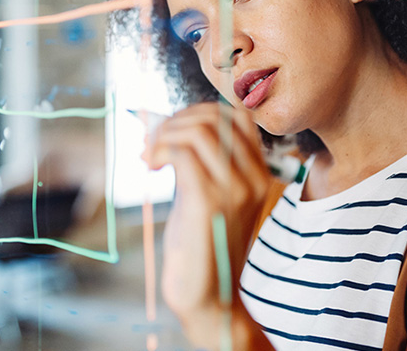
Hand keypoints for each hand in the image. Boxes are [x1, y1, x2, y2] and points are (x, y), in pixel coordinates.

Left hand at [142, 102, 274, 349]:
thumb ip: (197, 159)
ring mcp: (235, 189)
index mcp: (259, 173)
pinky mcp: (209, 202)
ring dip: (163, 135)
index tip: (170, 129)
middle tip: (150, 143)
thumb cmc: (200, 243)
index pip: (236, 115)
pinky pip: (183, 153)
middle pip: (215, 117)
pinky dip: (159, 150)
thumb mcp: (205, 192)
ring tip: (147, 155)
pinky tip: (150, 166)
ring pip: (198, 130)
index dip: (197, 111)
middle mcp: (253, 178)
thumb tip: (162, 120)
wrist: (207, 295)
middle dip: (174, 121)